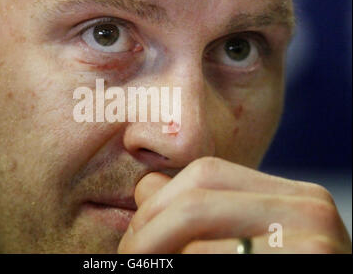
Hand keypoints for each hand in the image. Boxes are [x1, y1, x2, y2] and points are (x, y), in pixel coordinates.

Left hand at [118, 157, 351, 253]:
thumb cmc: (277, 269)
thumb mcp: (251, 242)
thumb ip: (204, 213)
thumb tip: (146, 187)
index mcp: (295, 196)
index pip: (207, 173)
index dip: (160, 201)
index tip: (136, 233)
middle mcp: (308, 210)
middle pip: (196, 200)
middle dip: (147, 230)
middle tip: (126, 255)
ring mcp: (313, 244)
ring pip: (196, 242)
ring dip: (155, 258)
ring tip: (142, 266)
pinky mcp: (305, 266)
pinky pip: (207, 263)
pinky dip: (179, 269)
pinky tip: (174, 271)